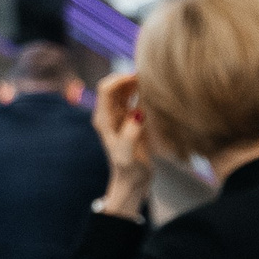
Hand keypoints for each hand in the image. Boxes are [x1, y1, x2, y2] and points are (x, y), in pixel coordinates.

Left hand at [92, 72, 153, 215]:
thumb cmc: (128, 169)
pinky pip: (135, 100)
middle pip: (115, 86)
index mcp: (103, 119)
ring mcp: (120, 116)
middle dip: (129, 78)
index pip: (106, 89)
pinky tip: (155, 93)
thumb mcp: (127, 154)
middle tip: (151, 77)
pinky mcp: (130, 120)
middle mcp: (109, 114)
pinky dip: (143, 93)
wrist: (131, 181)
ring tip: (154, 82)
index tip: (139, 77)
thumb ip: (130, 133)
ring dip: (137, 84)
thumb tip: (139, 112)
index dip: (120, 80)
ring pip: (125, 91)